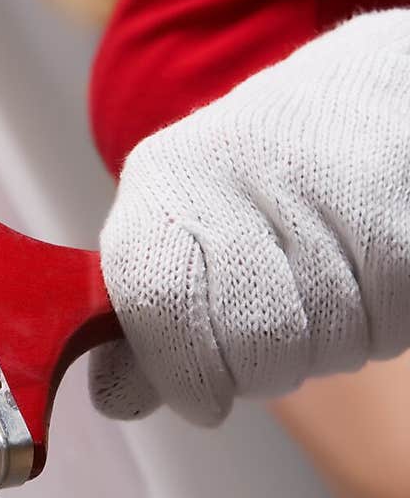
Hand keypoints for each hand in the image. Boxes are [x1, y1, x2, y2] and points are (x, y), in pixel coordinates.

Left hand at [91, 10, 409, 424]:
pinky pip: (387, 325)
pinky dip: (384, 322)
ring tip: (329, 279)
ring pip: (327, 345)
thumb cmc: (265, 180)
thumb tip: (115, 399)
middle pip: (253, 347)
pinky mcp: (396, 216)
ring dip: (332, 342)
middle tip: (278, 328)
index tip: (203, 396)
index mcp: (167, 180)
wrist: (370, 98)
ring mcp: (321, 188)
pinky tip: (370, 273)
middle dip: (266, 369)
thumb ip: (148, 320)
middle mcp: (235, 172)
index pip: (158, 305)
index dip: (182, 374)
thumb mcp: (184, 225)